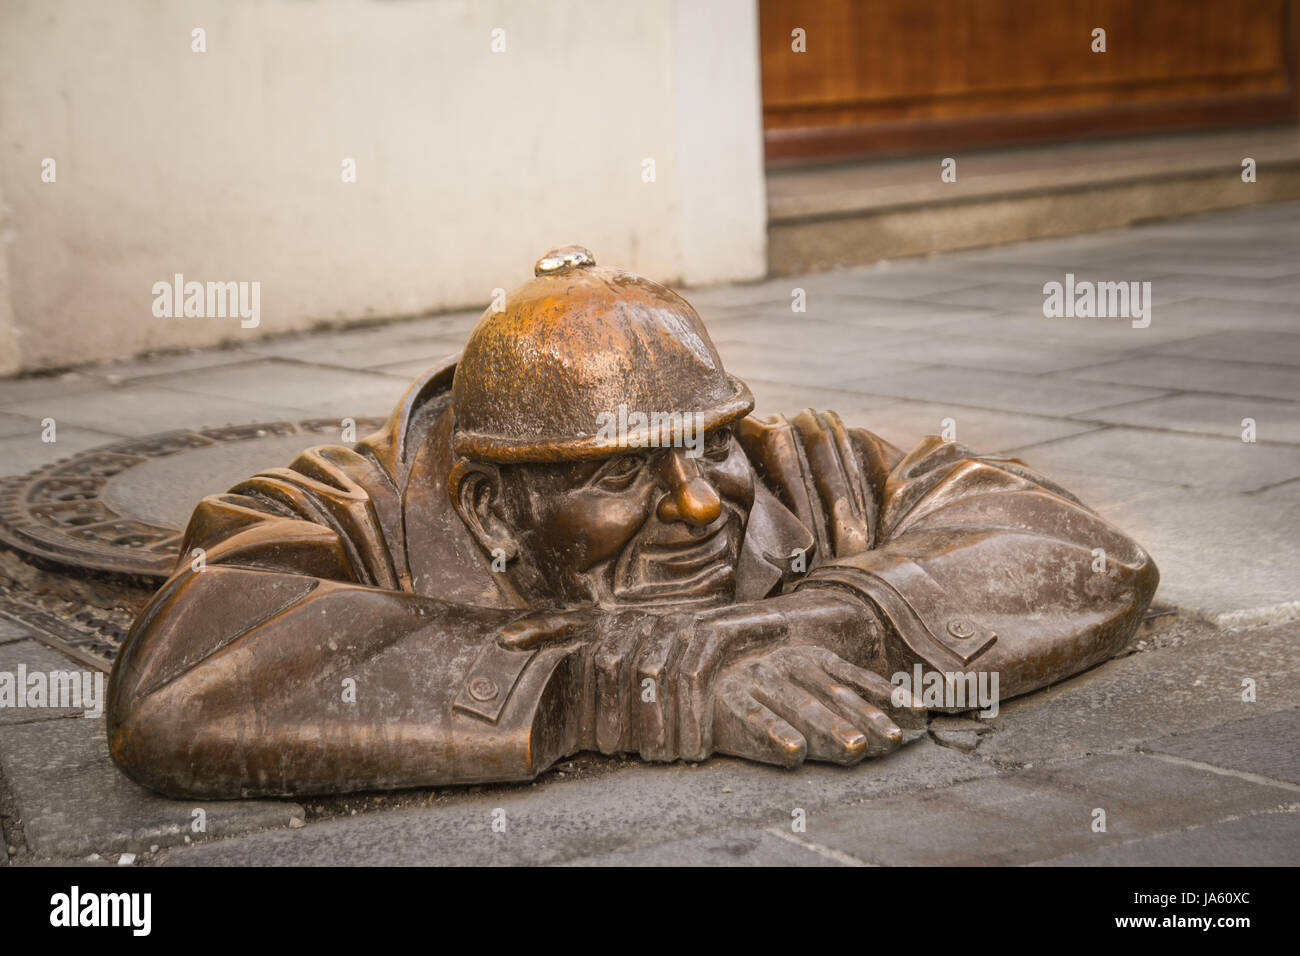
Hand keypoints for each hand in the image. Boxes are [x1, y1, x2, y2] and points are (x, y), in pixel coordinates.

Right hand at [712, 644, 925, 766]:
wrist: (685, 673)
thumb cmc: (754, 681)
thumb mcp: (798, 678)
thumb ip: (838, 694)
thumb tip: (899, 722)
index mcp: (809, 657)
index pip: (856, 679)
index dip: (887, 696)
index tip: (920, 715)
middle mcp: (787, 664)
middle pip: (834, 696)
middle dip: (866, 719)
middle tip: (892, 741)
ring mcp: (758, 679)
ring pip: (800, 707)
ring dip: (829, 728)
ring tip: (854, 749)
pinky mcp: (727, 699)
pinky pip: (754, 719)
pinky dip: (775, 734)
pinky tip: (795, 752)